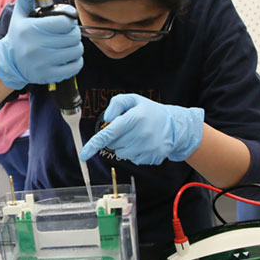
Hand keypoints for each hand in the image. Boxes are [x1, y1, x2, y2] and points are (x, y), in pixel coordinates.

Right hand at [0, 0, 82, 89]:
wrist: (11, 61)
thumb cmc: (20, 33)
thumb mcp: (20, 11)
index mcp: (29, 29)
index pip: (64, 23)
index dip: (69, 21)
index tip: (65, 22)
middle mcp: (34, 47)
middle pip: (72, 37)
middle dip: (73, 33)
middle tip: (67, 33)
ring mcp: (42, 64)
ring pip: (76, 51)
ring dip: (76, 46)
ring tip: (68, 44)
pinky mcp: (48, 76)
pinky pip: (75, 67)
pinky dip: (76, 61)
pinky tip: (67, 57)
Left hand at [79, 94, 203, 164]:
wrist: (175, 125)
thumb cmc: (150, 111)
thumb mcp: (133, 100)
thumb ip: (117, 104)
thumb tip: (107, 120)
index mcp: (134, 119)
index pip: (109, 134)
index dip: (93, 145)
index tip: (83, 155)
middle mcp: (141, 135)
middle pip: (113, 144)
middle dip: (115, 137)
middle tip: (128, 128)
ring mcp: (147, 148)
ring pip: (121, 153)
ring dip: (124, 146)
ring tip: (136, 135)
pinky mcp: (152, 158)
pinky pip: (133, 159)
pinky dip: (134, 152)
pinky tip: (144, 143)